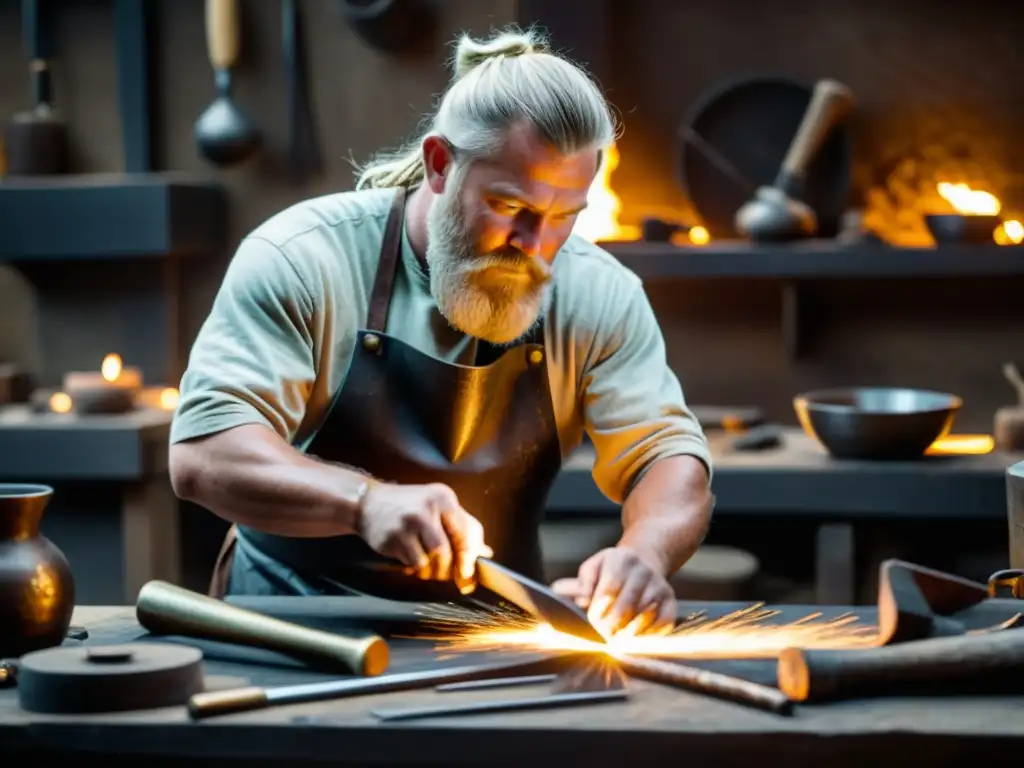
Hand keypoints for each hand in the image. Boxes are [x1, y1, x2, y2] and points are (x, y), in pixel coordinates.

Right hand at [357, 481, 492, 592]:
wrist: (369, 502)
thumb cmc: (411, 505)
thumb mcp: (438, 506)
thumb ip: (463, 526)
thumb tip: (486, 553)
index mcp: (443, 498)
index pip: (465, 532)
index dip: (469, 557)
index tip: (469, 572)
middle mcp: (426, 508)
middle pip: (447, 550)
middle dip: (452, 570)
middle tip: (453, 578)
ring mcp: (407, 524)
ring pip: (429, 561)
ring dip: (433, 571)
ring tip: (431, 569)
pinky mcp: (391, 538)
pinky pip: (412, 563)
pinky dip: (416, 568)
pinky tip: (413, 561)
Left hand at [551, 547, 675, 636]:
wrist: (645, 561)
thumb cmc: (612, 569)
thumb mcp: (593, 568)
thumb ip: (579, 583)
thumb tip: (572, 597)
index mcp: (622, 560)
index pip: (609, 590)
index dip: (598, 610)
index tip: (592, 621)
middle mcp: (644, 572)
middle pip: (626, 607)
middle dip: (610, 626)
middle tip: (601, 636)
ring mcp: (660, 588)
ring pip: (643, 618)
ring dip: (627, 634)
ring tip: (615, 640)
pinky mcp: (671, 603)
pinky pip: (661, 625)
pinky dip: (646, 637)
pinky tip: (634, 639)